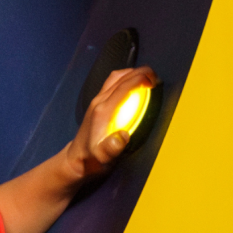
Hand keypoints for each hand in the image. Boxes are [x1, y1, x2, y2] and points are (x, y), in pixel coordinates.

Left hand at [64, 66, 157, 180]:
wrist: (76, 159)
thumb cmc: (91, 159)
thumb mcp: (102, 157)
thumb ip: (111, 148)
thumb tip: (122, 137)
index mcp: (103, 110)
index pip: (123, 86)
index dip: (140, 79)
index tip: (154, 80)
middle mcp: (99, 102)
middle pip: (120, 77)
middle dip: (140, 72)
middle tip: (156, 76)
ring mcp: (97, 102)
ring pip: (115, 78)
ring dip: (132, 74)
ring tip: (148, 78)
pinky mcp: (98, 104)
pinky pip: (113, 84)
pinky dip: (126, 80)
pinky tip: (134, 86)